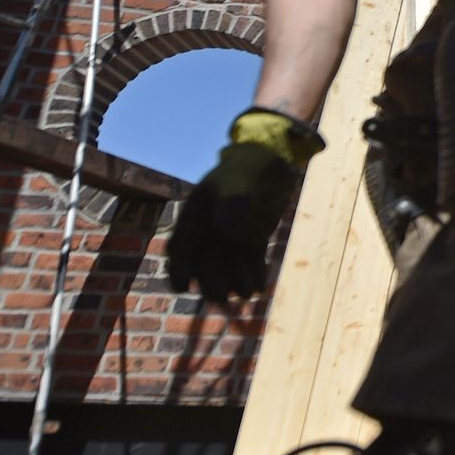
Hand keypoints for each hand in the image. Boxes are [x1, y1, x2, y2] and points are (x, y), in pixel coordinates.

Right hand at [167, 109, 321, 303]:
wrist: (275, 157)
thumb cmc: (252, 161)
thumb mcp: (241, 175)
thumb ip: (233, 199)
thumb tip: (224, 231)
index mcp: (196, 210)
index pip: (181, 244)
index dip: (179, 267)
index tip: (182, 286)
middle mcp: (210, 224)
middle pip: (203, 261)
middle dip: (210, 281)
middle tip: (221, 297)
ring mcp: (232, 232)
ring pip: (227, 264)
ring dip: (234, 281)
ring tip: (247, 292)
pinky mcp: (252, 237)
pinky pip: (249, 260)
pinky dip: (252, 274)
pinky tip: (259, 286)